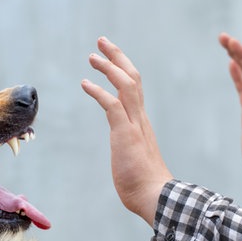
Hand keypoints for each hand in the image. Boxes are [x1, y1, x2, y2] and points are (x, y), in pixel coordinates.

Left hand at [81, 37, 172, 226]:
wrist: (156, 198)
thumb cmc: (144, 185)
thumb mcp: (133, 159)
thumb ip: (129, 149)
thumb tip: (126, 155)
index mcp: (141, 123)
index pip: (134, 88)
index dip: (122, 70)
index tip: (110, 59)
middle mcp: (140, 119)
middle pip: (132, 78)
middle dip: (117, 57)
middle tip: (102, 42)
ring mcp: (134, 125)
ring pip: (126, 85)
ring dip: (109, 67)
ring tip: (92, 56)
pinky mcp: (125, 134)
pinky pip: (112, 105)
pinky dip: (98, 91)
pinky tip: (85, 83)